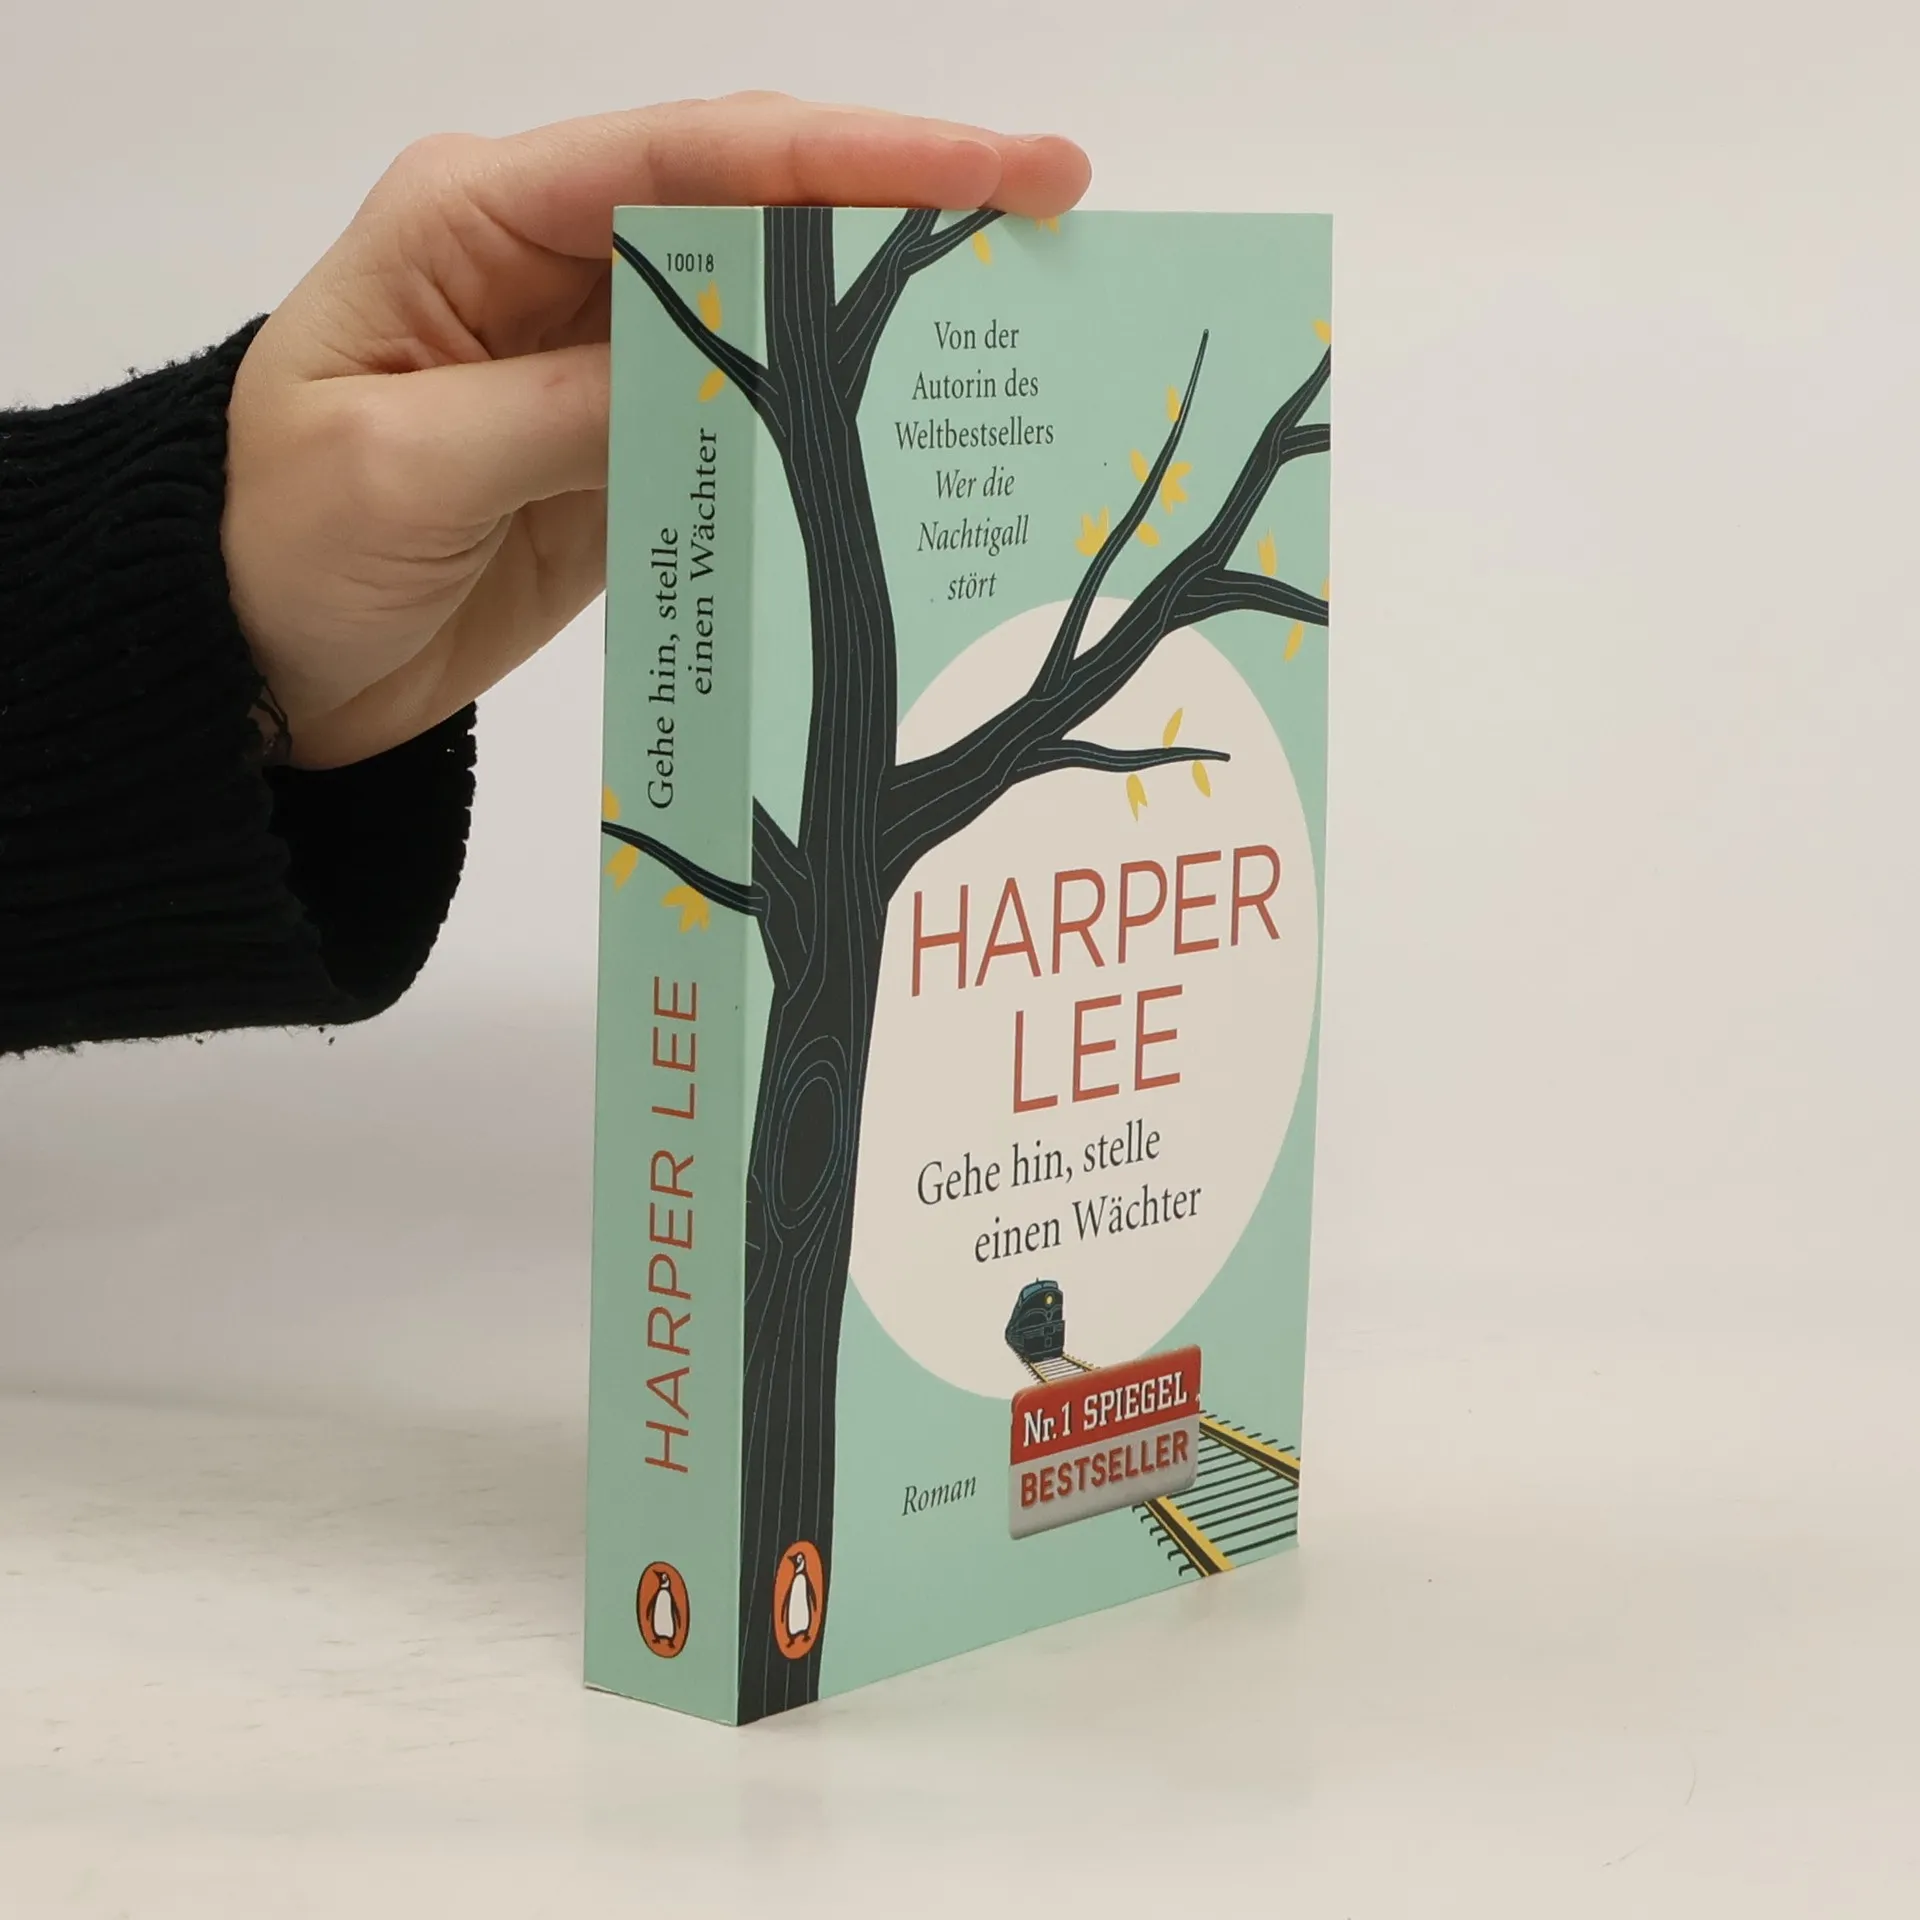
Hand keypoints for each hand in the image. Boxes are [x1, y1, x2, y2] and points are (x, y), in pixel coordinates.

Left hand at [223, 95, 1091, 769]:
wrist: (246, 662)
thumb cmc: (274, 541)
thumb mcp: (405, 469)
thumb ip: (567, 412)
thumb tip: (729, 384)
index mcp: (481, 218)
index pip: (695, 159)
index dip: (857, 154)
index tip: (997, 166)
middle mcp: (552, 266)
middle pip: (756, 216)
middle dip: (904, 215)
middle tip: (1053, 231)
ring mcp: (596, 362)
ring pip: (768, 321)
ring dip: (882, 328)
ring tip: (1014, 338)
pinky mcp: (620, 453)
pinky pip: (744, 425)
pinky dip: (826, 433)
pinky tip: (910, 443)